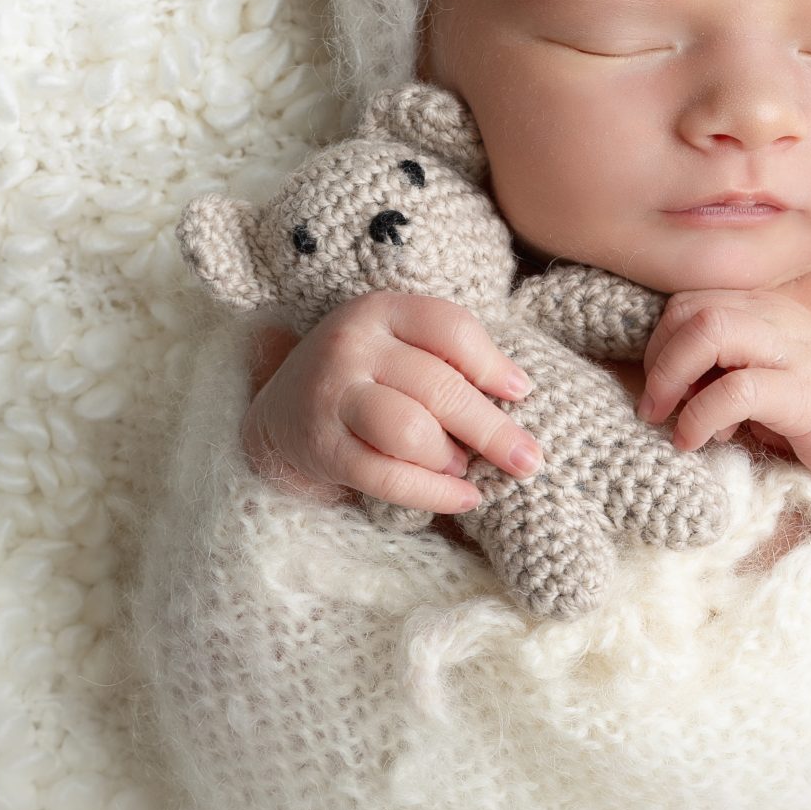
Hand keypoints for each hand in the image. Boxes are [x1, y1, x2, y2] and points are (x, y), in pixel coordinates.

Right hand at [243, 293, 546, 514]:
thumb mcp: (399, 347)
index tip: (522, 393)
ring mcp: (331, 395)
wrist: (280, 414)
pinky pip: (388, 476)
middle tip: (529, 460)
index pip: (449, 327)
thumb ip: (448, 359)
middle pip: (439, 386)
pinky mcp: (321, 447)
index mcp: (380, 311)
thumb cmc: (366, 378)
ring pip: (412, 431)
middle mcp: (352, 346)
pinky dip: (434, 494)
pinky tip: (463, 498)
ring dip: (452, 458)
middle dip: (492, 429)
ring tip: (468, 470)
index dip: (493, 363)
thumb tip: (516, 395)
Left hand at [638, 290, 810, 498]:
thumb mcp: (766, 380)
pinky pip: (736, 389)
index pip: (688, 300)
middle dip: (656, 358)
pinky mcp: (805, 393)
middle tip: (655, 407)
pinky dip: (700, 416)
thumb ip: (721, 370)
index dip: (660, 343)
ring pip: (709, 330)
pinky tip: (695, 442)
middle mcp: (777, 319)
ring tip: (666, 420)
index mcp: (765, 309)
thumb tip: (665, 388)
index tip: (662, 390)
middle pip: (689, 308)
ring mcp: (793, 352)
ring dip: (671, 377)